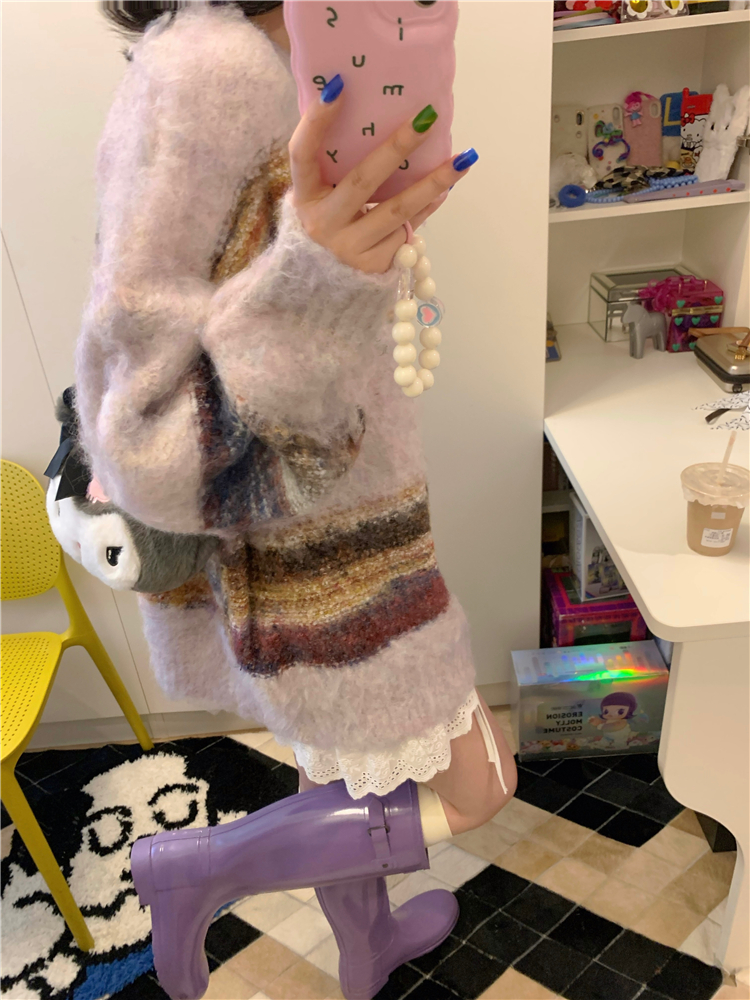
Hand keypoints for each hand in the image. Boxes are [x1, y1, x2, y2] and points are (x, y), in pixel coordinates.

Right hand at [288, 76, 476, 273]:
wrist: (323, 283)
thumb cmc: (328, 222)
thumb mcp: (320, 196)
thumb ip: (336, 165)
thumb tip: (373, 115)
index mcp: (305, 196)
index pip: (303, 154)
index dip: (317, 122)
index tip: (339, 86)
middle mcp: (323, 222)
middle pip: (363, 181)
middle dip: (397, 148)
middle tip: (427, 118)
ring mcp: (350, 247)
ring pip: (397, 211)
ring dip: (433, 183)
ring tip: (463, 160)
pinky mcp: (374, 264)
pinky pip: (407, 230)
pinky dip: (427, 207)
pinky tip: (445, 188)